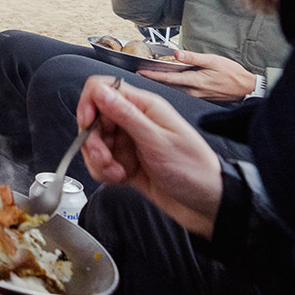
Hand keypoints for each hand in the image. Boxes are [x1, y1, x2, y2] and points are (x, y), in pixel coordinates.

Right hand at [78, 75, 221, 237]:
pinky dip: (104, 172)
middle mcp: (134, 121)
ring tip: (117, 173)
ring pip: (94, 143)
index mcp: (145, 107)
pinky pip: (101, 162)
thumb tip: (100, 91)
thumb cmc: (193, 170)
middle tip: (106, 159)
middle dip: (92, 141)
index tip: (87, 124)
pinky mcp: (126, 162)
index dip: (89, 104)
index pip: (103, 89)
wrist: (207, 205)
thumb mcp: (158, 142)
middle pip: (94, 119)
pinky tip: (121, 179)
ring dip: (98, 160)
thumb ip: (126, 115)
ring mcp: (129, 142)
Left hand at [139, 50, 255, 99]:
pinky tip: (168, 80)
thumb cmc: (232, 73)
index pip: (168, 79)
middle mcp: (193, 92)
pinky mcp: (199, 98)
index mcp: (194, 81)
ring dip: (162, 83)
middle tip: (139, 74)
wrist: (246, 88)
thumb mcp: (213, 60)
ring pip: (173, 90)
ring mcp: (195, 96)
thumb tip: (177, 53)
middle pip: (167, 86)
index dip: (152, 76)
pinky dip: (172, 86)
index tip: (140, 73)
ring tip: (149, 76)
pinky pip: (181, 92)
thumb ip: (193, 57)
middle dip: (153, 80)